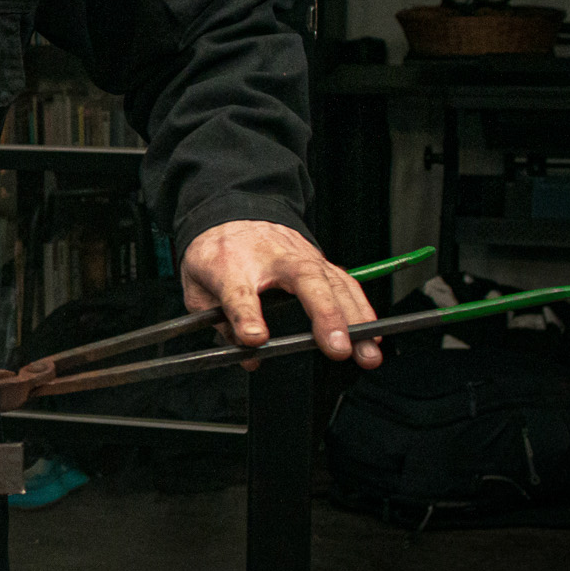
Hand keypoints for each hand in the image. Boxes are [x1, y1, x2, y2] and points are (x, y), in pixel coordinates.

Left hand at [180, 220, 381, 369]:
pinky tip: (372, 335)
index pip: (238, 291)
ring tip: (366, 352)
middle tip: (336, 348)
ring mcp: (301, 256)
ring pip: (333, 283)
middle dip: (323, 315)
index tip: (254, 338)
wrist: (233, 215)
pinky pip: (346, 285)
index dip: (246, 316)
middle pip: (303, 280)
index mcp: (231, 264)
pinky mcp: (320, 262)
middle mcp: (272, 256)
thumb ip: (217, 323)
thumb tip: (247, 355)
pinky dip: (362, 310)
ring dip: (354, 319)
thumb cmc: (217, 254)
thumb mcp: (197, 287)